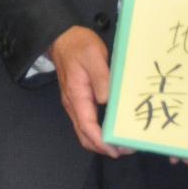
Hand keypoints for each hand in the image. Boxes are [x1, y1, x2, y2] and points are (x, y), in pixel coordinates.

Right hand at [50, 26, 127, 157]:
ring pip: (85, 130)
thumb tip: (108, 100)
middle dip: (103, 147)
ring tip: (121, 143)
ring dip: (101, 141)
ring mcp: (75, 103)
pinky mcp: (79, 99)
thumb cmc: (79, 46)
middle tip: (124, 150)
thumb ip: (101, 77)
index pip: (87, 127)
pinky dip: (98, 130)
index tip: (116, 150)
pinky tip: (112, 128)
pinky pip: (87, 121)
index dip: (101, 142)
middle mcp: (73, 104)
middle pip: (85, 135)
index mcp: (77, 96)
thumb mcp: (94, 56)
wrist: (63, 38)